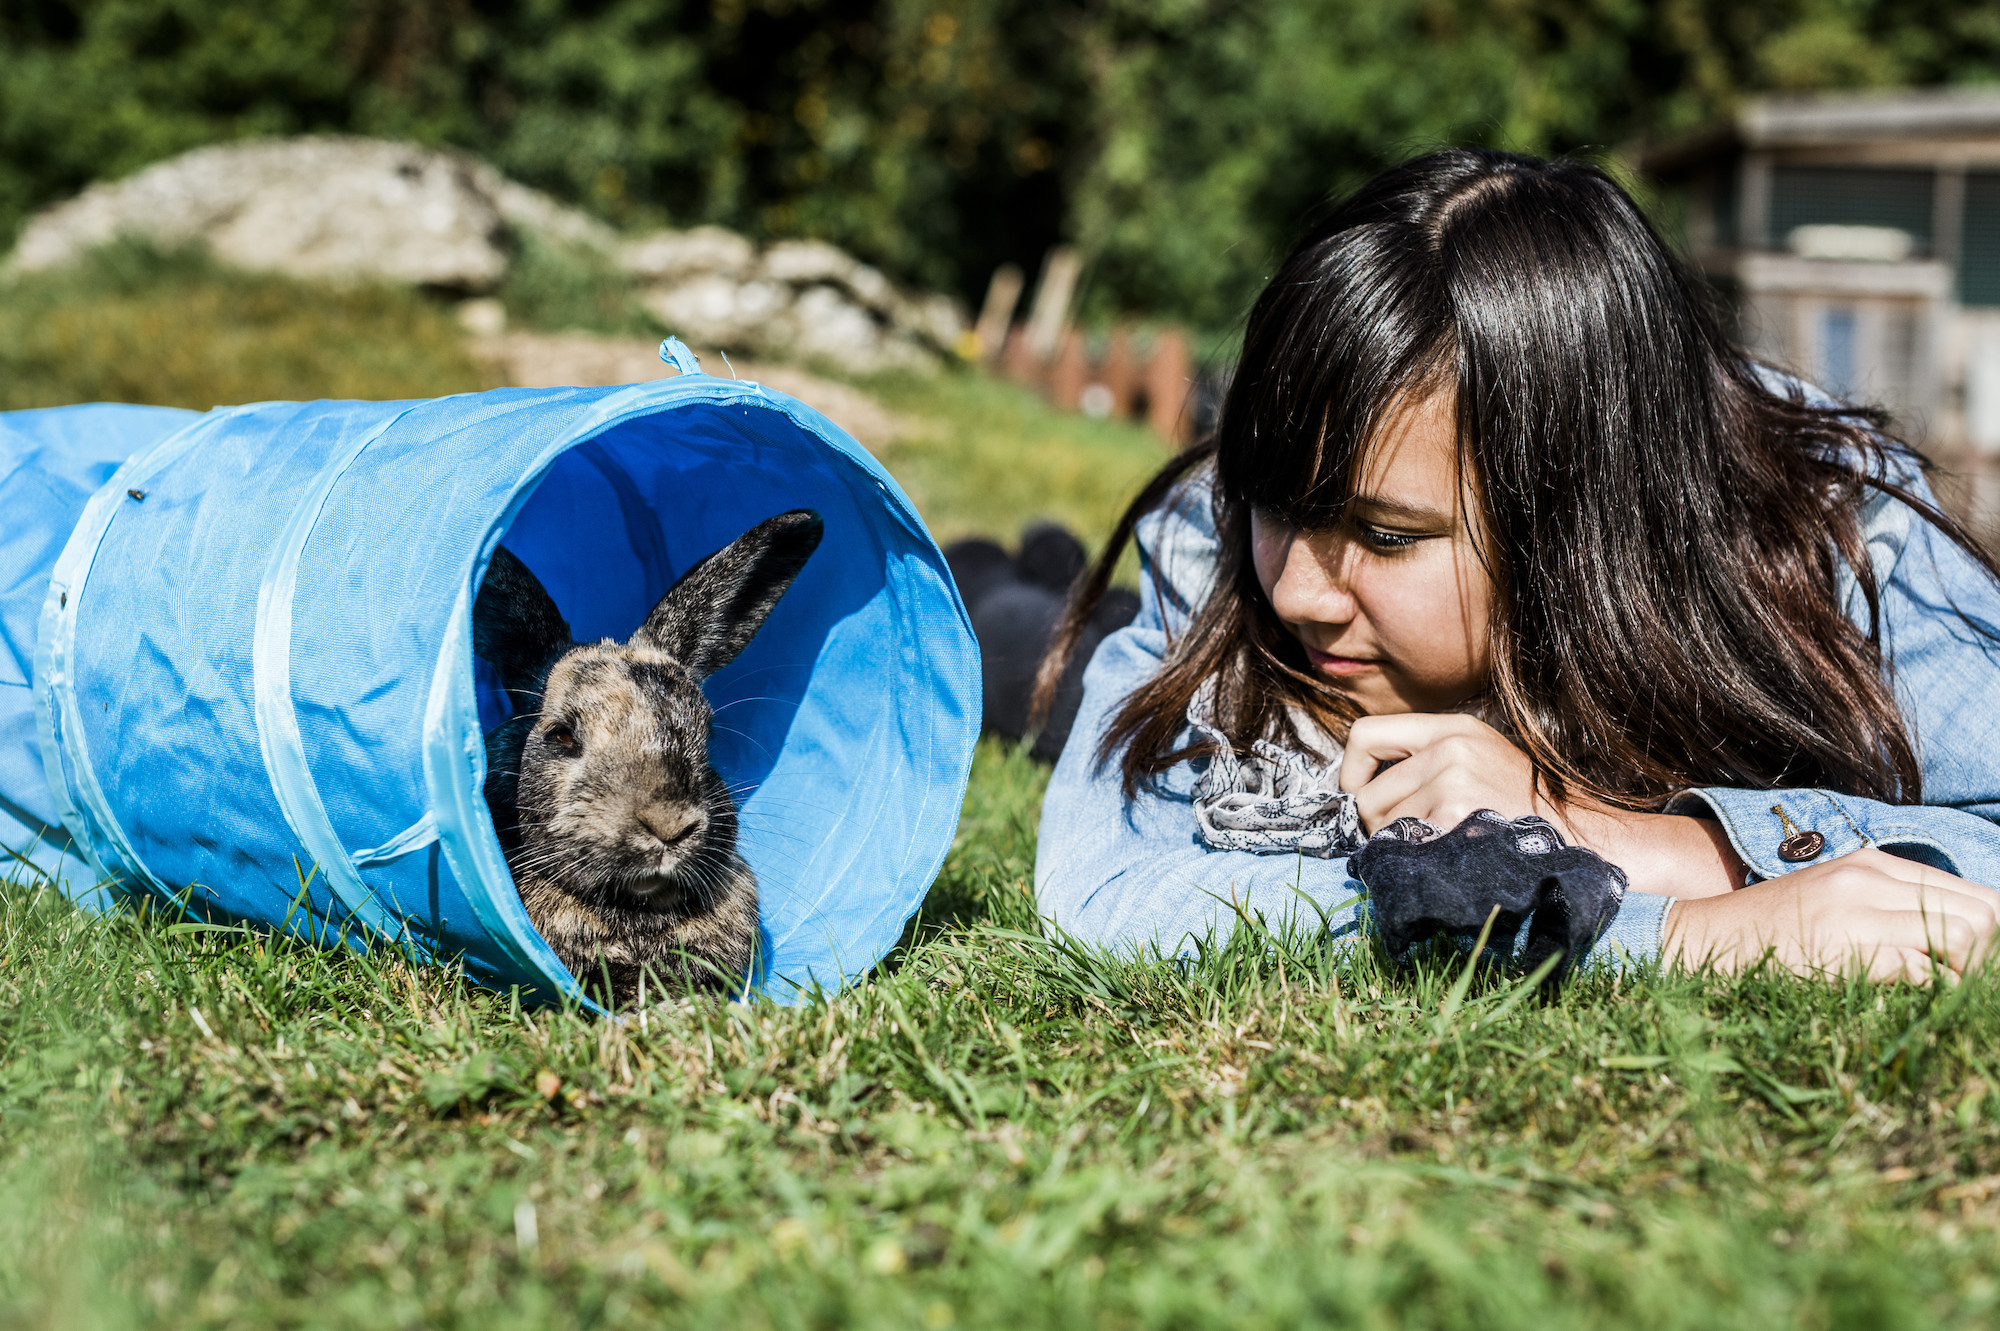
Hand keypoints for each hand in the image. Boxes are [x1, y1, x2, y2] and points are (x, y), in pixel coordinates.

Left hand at [1340, 712, 1562, 833]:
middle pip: (1367, 794)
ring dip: (1401, 844)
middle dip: (1377, 825)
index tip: (1359, 795)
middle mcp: (1449, 747)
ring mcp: (1453, 780)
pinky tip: (1447, 855)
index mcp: (1452, 727)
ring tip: (1441, 843)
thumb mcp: (1476, 758)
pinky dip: (1416, 858)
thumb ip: (1423, 761)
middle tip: (1410, 837)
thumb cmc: (1519, 804)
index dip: (1350, 771)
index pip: (1365, 733)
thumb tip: (1356, 790)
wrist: (1578, 833)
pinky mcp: (1455, 814)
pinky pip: (1404, 844)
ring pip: (1383, 825)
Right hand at [1665, 848, 1999, 981]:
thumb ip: (1889, 904)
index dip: (1988, 933)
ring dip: (1965, 974)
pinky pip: (1929, 973)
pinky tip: (1906, 998)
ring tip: (1936, 991)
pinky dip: (1933, 992)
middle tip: (1958, 980)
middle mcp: (1870, 879)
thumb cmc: (1769, 931)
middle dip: (1986, 954)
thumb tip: (1963, 936)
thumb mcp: (1833, 899)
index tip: (1966, 963)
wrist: (1703, 942)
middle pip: (1983, 912)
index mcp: (1870, 864)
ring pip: (1969, 938)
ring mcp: (1860, 913)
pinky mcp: (1849, 951)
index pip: (1972, 893)